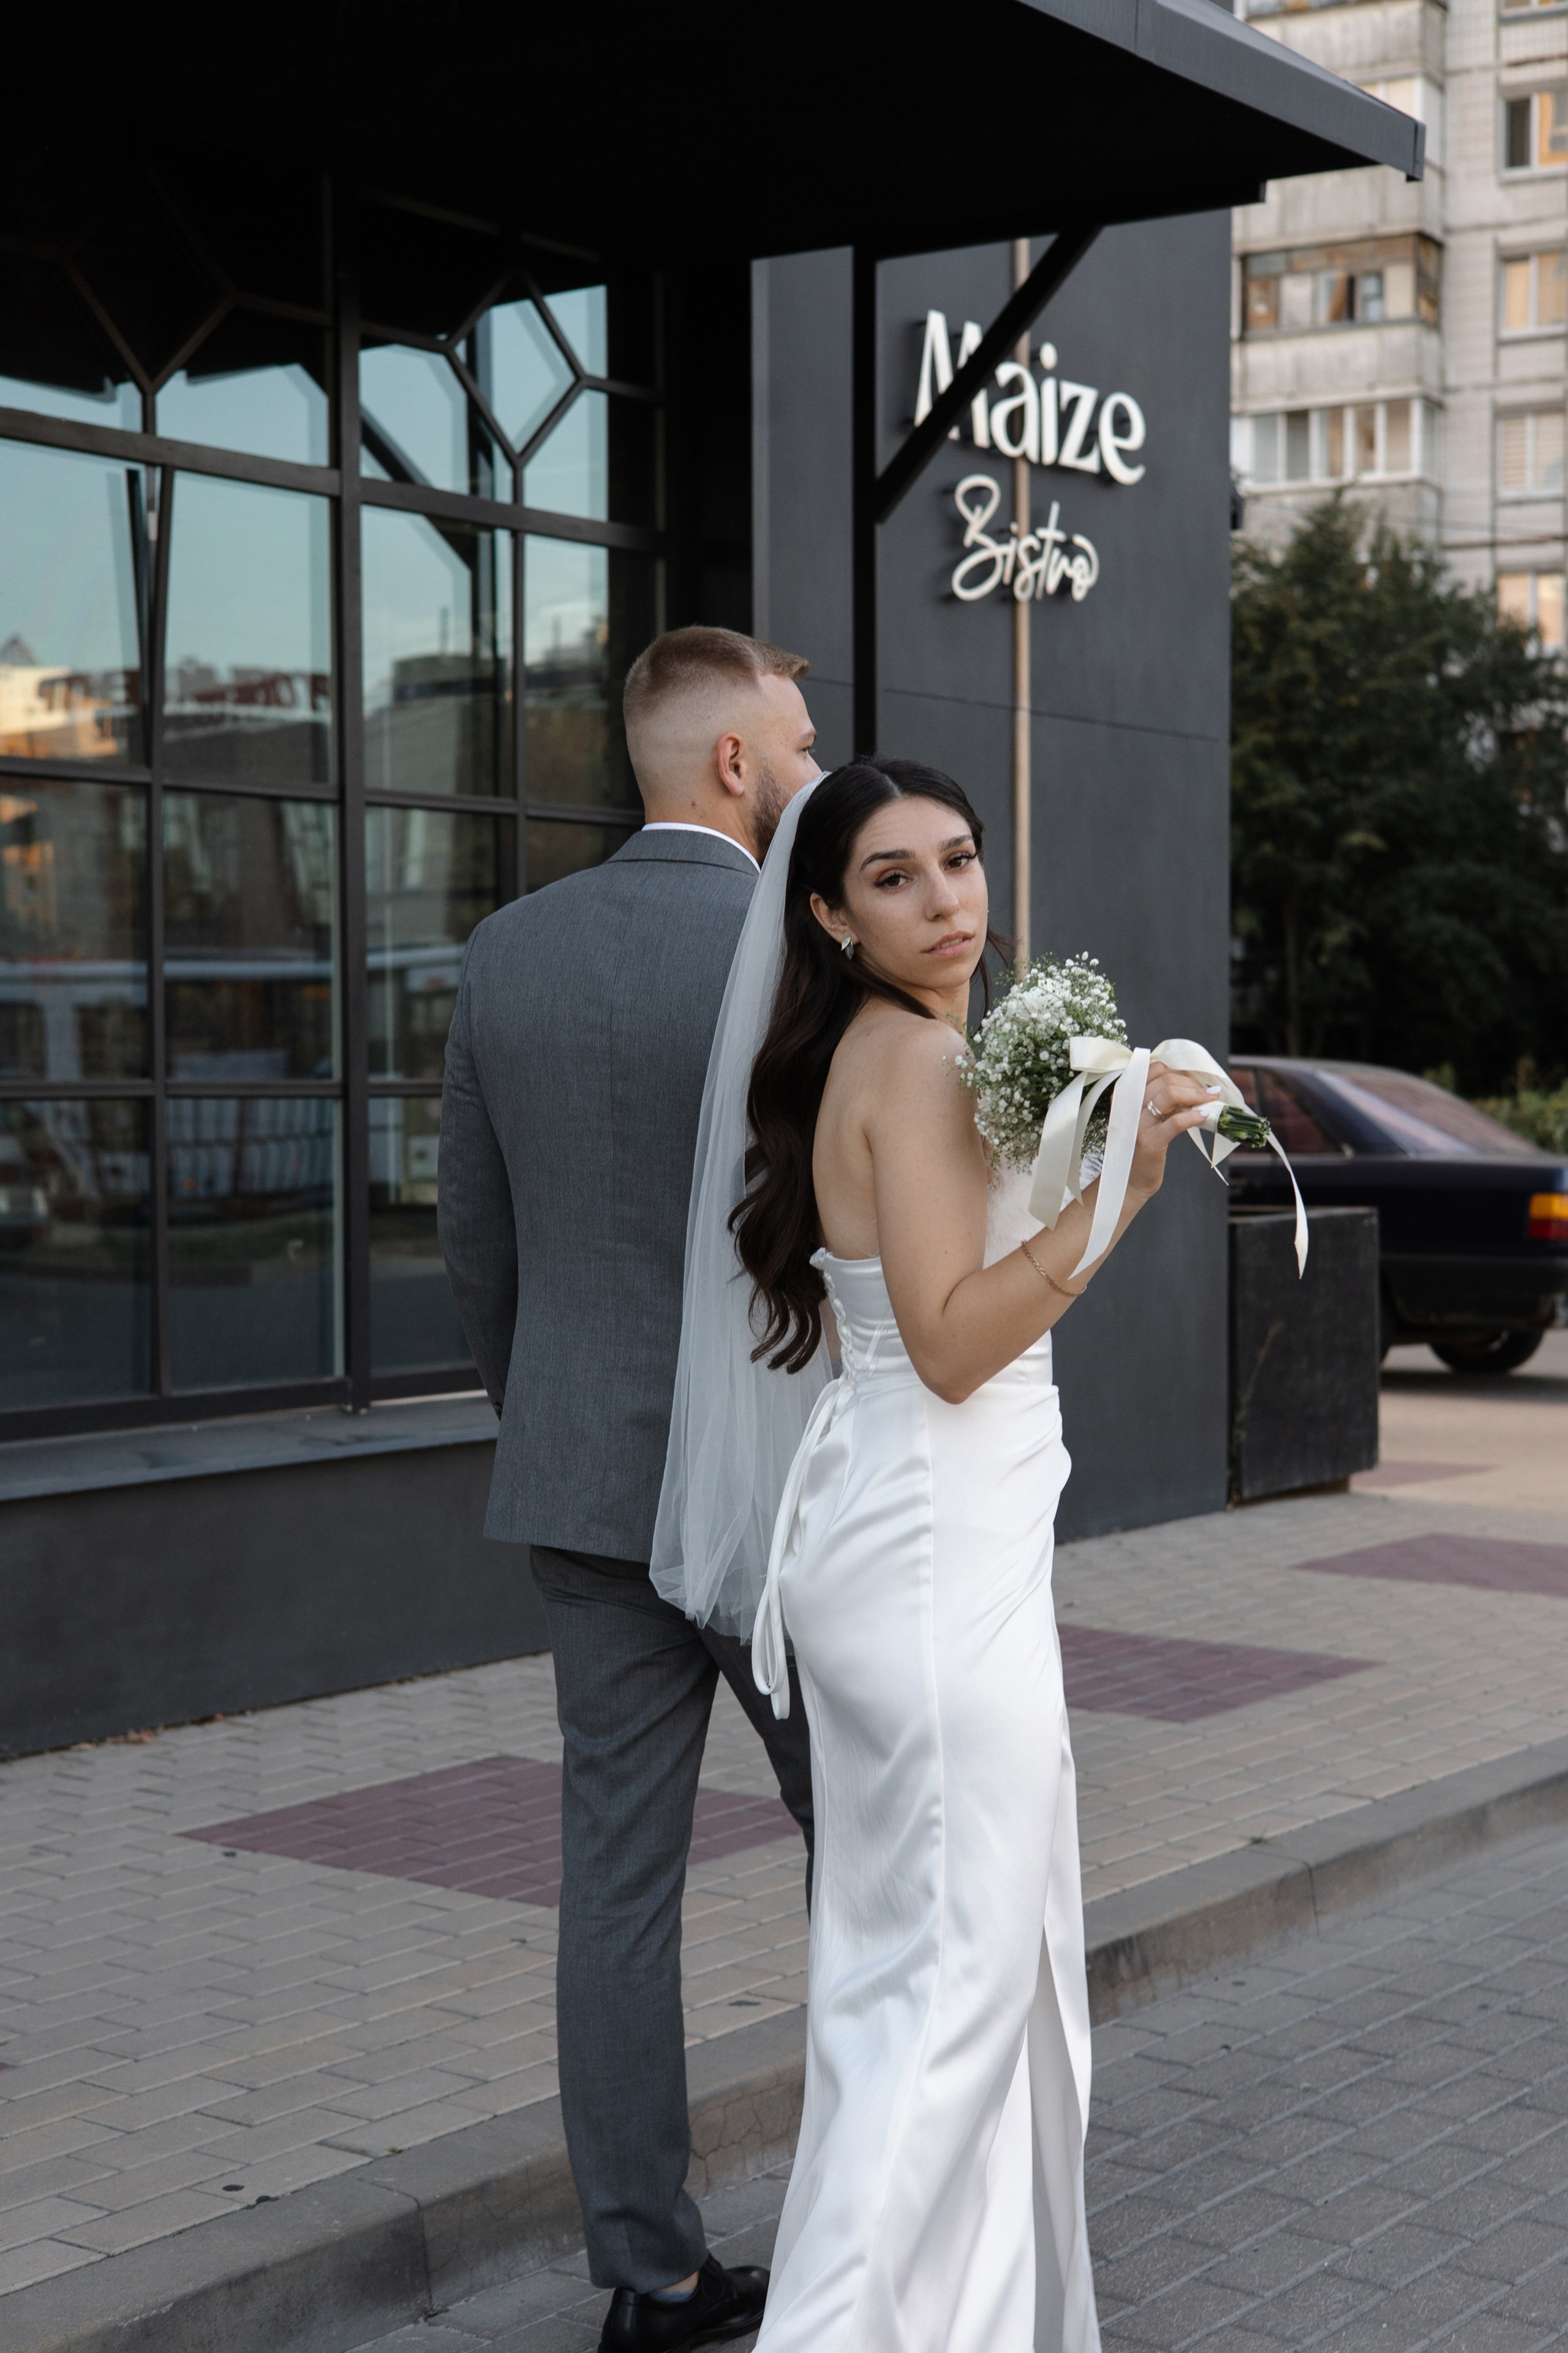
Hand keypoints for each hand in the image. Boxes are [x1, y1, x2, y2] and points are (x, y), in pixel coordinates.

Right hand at [1129, 1062, 1217, 1196]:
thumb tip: (1192, 1084)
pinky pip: (1175, 1122)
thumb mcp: (1147, 1116)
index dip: (1179, 1071)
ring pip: (1170, 1094)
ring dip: (1196, 1095)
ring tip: (1211, 1099)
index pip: (1155, 1068)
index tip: (1194, 1082)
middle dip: (1192, 1083)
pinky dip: (1194, 1116)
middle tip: (1208, 1092)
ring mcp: (1137, 1123)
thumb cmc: (1142, 1145)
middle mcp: (1128, 1104)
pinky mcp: (1149, 1141)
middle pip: (1165, 1079)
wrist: (1130, 1179)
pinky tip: (1205, 1116)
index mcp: (1126, 1094)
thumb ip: (1161, 1099)